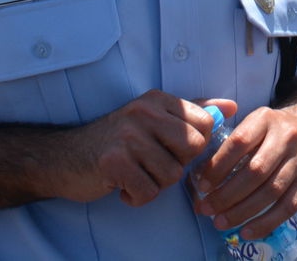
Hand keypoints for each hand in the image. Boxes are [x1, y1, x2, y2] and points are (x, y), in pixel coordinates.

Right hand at [55, 90, 233, 206]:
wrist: (64, 158)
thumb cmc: (116, 141)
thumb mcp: (154, 119)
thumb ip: (192, 113)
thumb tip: (231, 107)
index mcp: (158, 100)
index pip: (205, 122)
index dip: (195, 145)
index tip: (172, 149)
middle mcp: (144, 112)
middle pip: (193, 148)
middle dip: (178, 164)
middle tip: (153, 163)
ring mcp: (128, 136)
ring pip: (172, 174)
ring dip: (155, 183)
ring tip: (135, 173)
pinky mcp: (114, 162)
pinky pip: (148, 191)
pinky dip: (137, 197)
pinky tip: (123, 186)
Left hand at [190, 105, 296, 238]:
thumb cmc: (272, 129)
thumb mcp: (253, 123)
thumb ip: (230, 144)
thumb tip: (201, 178)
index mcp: (266, 119)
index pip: (240, 142)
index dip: (219, 166)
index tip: (202, 185)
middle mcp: (286, 138)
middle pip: (256, 171)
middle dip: (227, 195)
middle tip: (207, 209)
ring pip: (271, 191)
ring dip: (243, 212)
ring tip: (221, 223)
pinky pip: (288, 206)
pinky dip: (266, 222)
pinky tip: (247, 231)